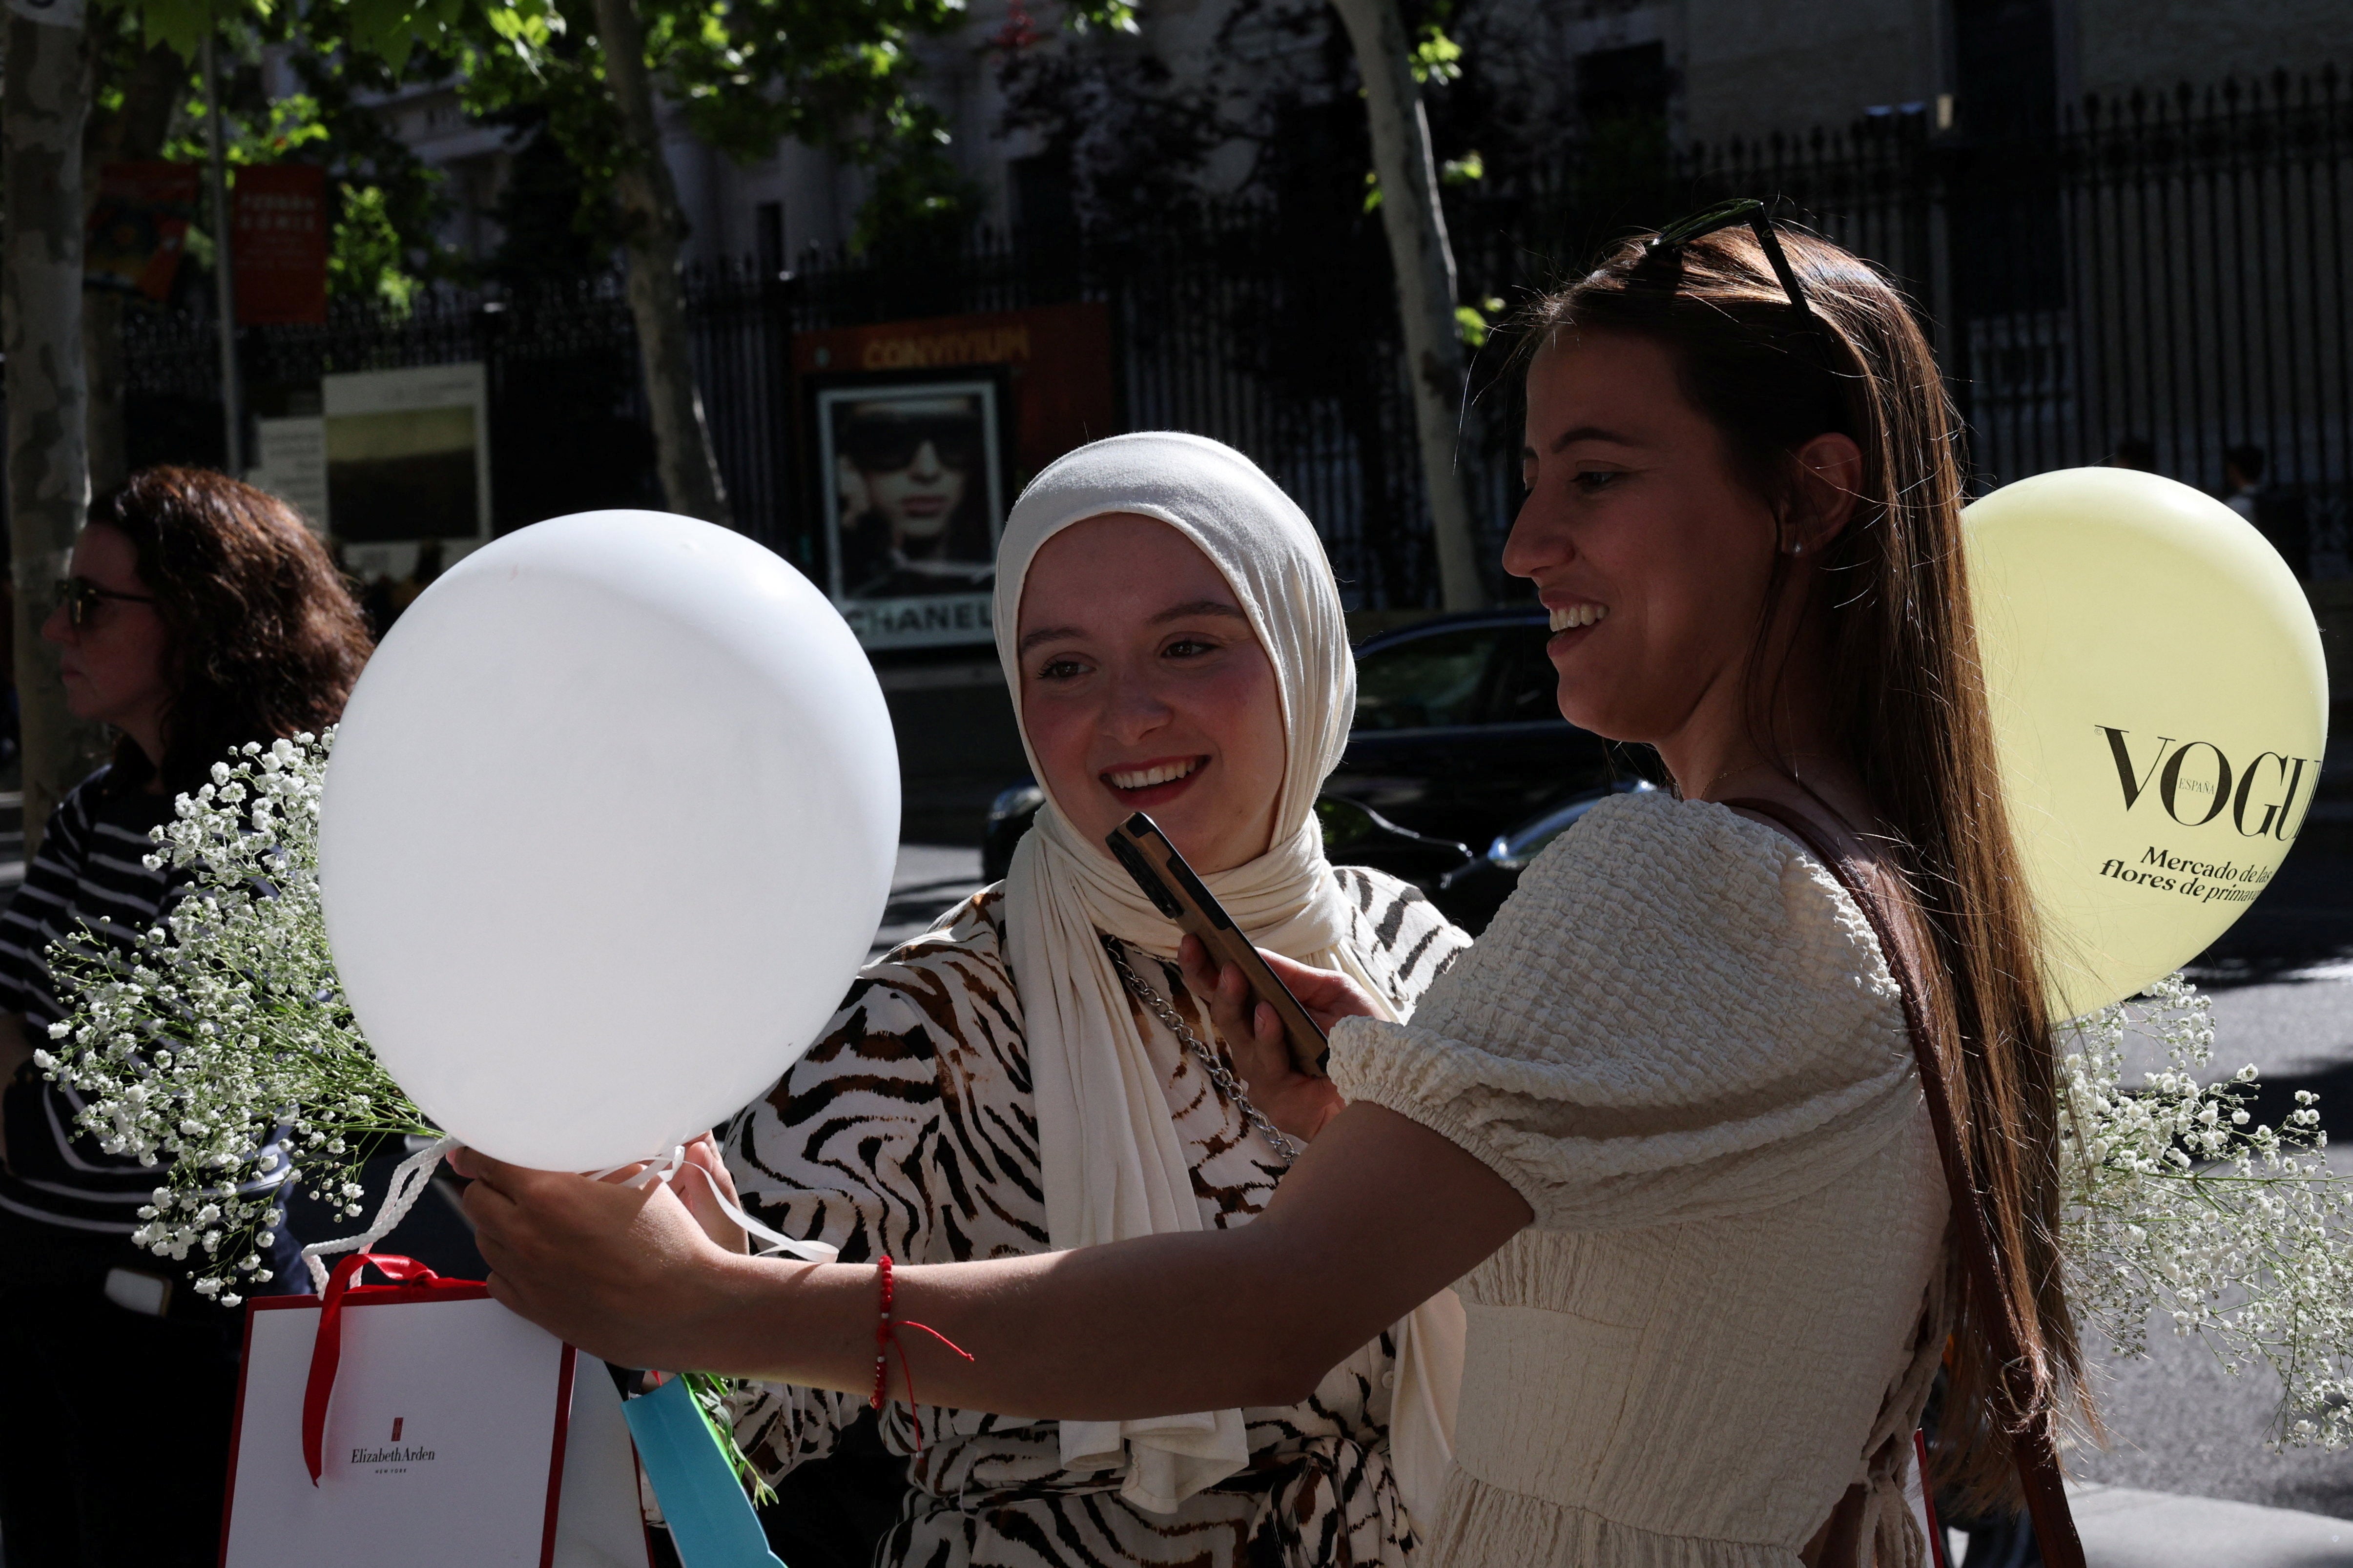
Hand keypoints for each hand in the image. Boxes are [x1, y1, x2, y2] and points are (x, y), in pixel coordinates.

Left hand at [450, 1145, 773, 1371]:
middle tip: (514, 1182)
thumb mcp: (637, 1179)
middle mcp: (525, 1236)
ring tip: (532, 1220)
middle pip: (475, 1199)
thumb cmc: (671, 1245)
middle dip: (490, 1185)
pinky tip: (537, 1258)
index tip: (482, 1150)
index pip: (488, 1161)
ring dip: (500, 1224)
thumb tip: (570, 1151)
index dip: (483, 1150)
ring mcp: (525, 1277)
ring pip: (484, 1239)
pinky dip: (508, 1264)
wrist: (687, 1307)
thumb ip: (592, 1163)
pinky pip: (497, 1279)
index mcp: (548, 1195)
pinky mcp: (533, 1310)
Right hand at [1177, 937, 1375, 1144]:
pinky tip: (1269, 1016)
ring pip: (1239, 1040)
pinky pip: (1266, 1068)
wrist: (1395, 1087)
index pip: (1225, 992)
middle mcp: (1257, 1047)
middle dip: (1210, 982)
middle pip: (1222, 1014)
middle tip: (1205, 952)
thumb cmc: (1364, 1039)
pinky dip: (1268, 1039)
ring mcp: (1263, 1077)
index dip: (1203, 968)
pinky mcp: (1276, 1101)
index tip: (1192, 938)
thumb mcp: (1334, 993)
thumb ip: (1294, 977)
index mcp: (1266, 1018)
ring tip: (1237, 975)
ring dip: (1237, 1005)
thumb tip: (1252, 953)